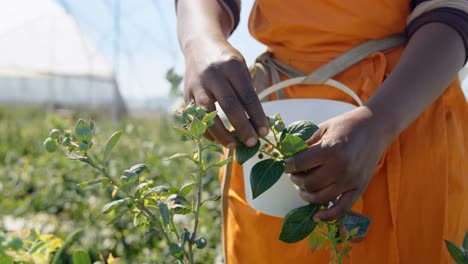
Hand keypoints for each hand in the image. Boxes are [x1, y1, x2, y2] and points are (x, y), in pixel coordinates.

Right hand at [183, 38, 268, 147]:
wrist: (199, 45)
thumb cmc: (226, 61)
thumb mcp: (240, 68)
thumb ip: (246, 91)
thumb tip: (256, 123)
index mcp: (232, 66)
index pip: (248, 96)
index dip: (257, 116)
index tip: (264, 132)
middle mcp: (213, 75)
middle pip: (229, 105)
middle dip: (242, 127)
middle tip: (252, 143)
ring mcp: (197, 85)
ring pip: (208, 114)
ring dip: (221, 133)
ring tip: (232, 146)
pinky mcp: (187, 94)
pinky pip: (195, 117)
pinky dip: (206, 131)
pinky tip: (217, 140)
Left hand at [285, 107, 392, 221]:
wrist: (376, 127)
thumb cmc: (347, 126)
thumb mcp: (323, 128)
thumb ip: (306, 144)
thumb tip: (288, 156)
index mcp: (330, 149)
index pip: (299, 164)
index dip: (288, 165)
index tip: (287, 164)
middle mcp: (341, 168)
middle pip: (308, 184)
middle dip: (296, 179)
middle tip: (295, 174)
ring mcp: (351, 180)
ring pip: (320, 198)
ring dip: (306, 195)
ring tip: (303, 187)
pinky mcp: (359, 188)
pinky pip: (342, 209)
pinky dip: (328, 216)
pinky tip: (316, 216)